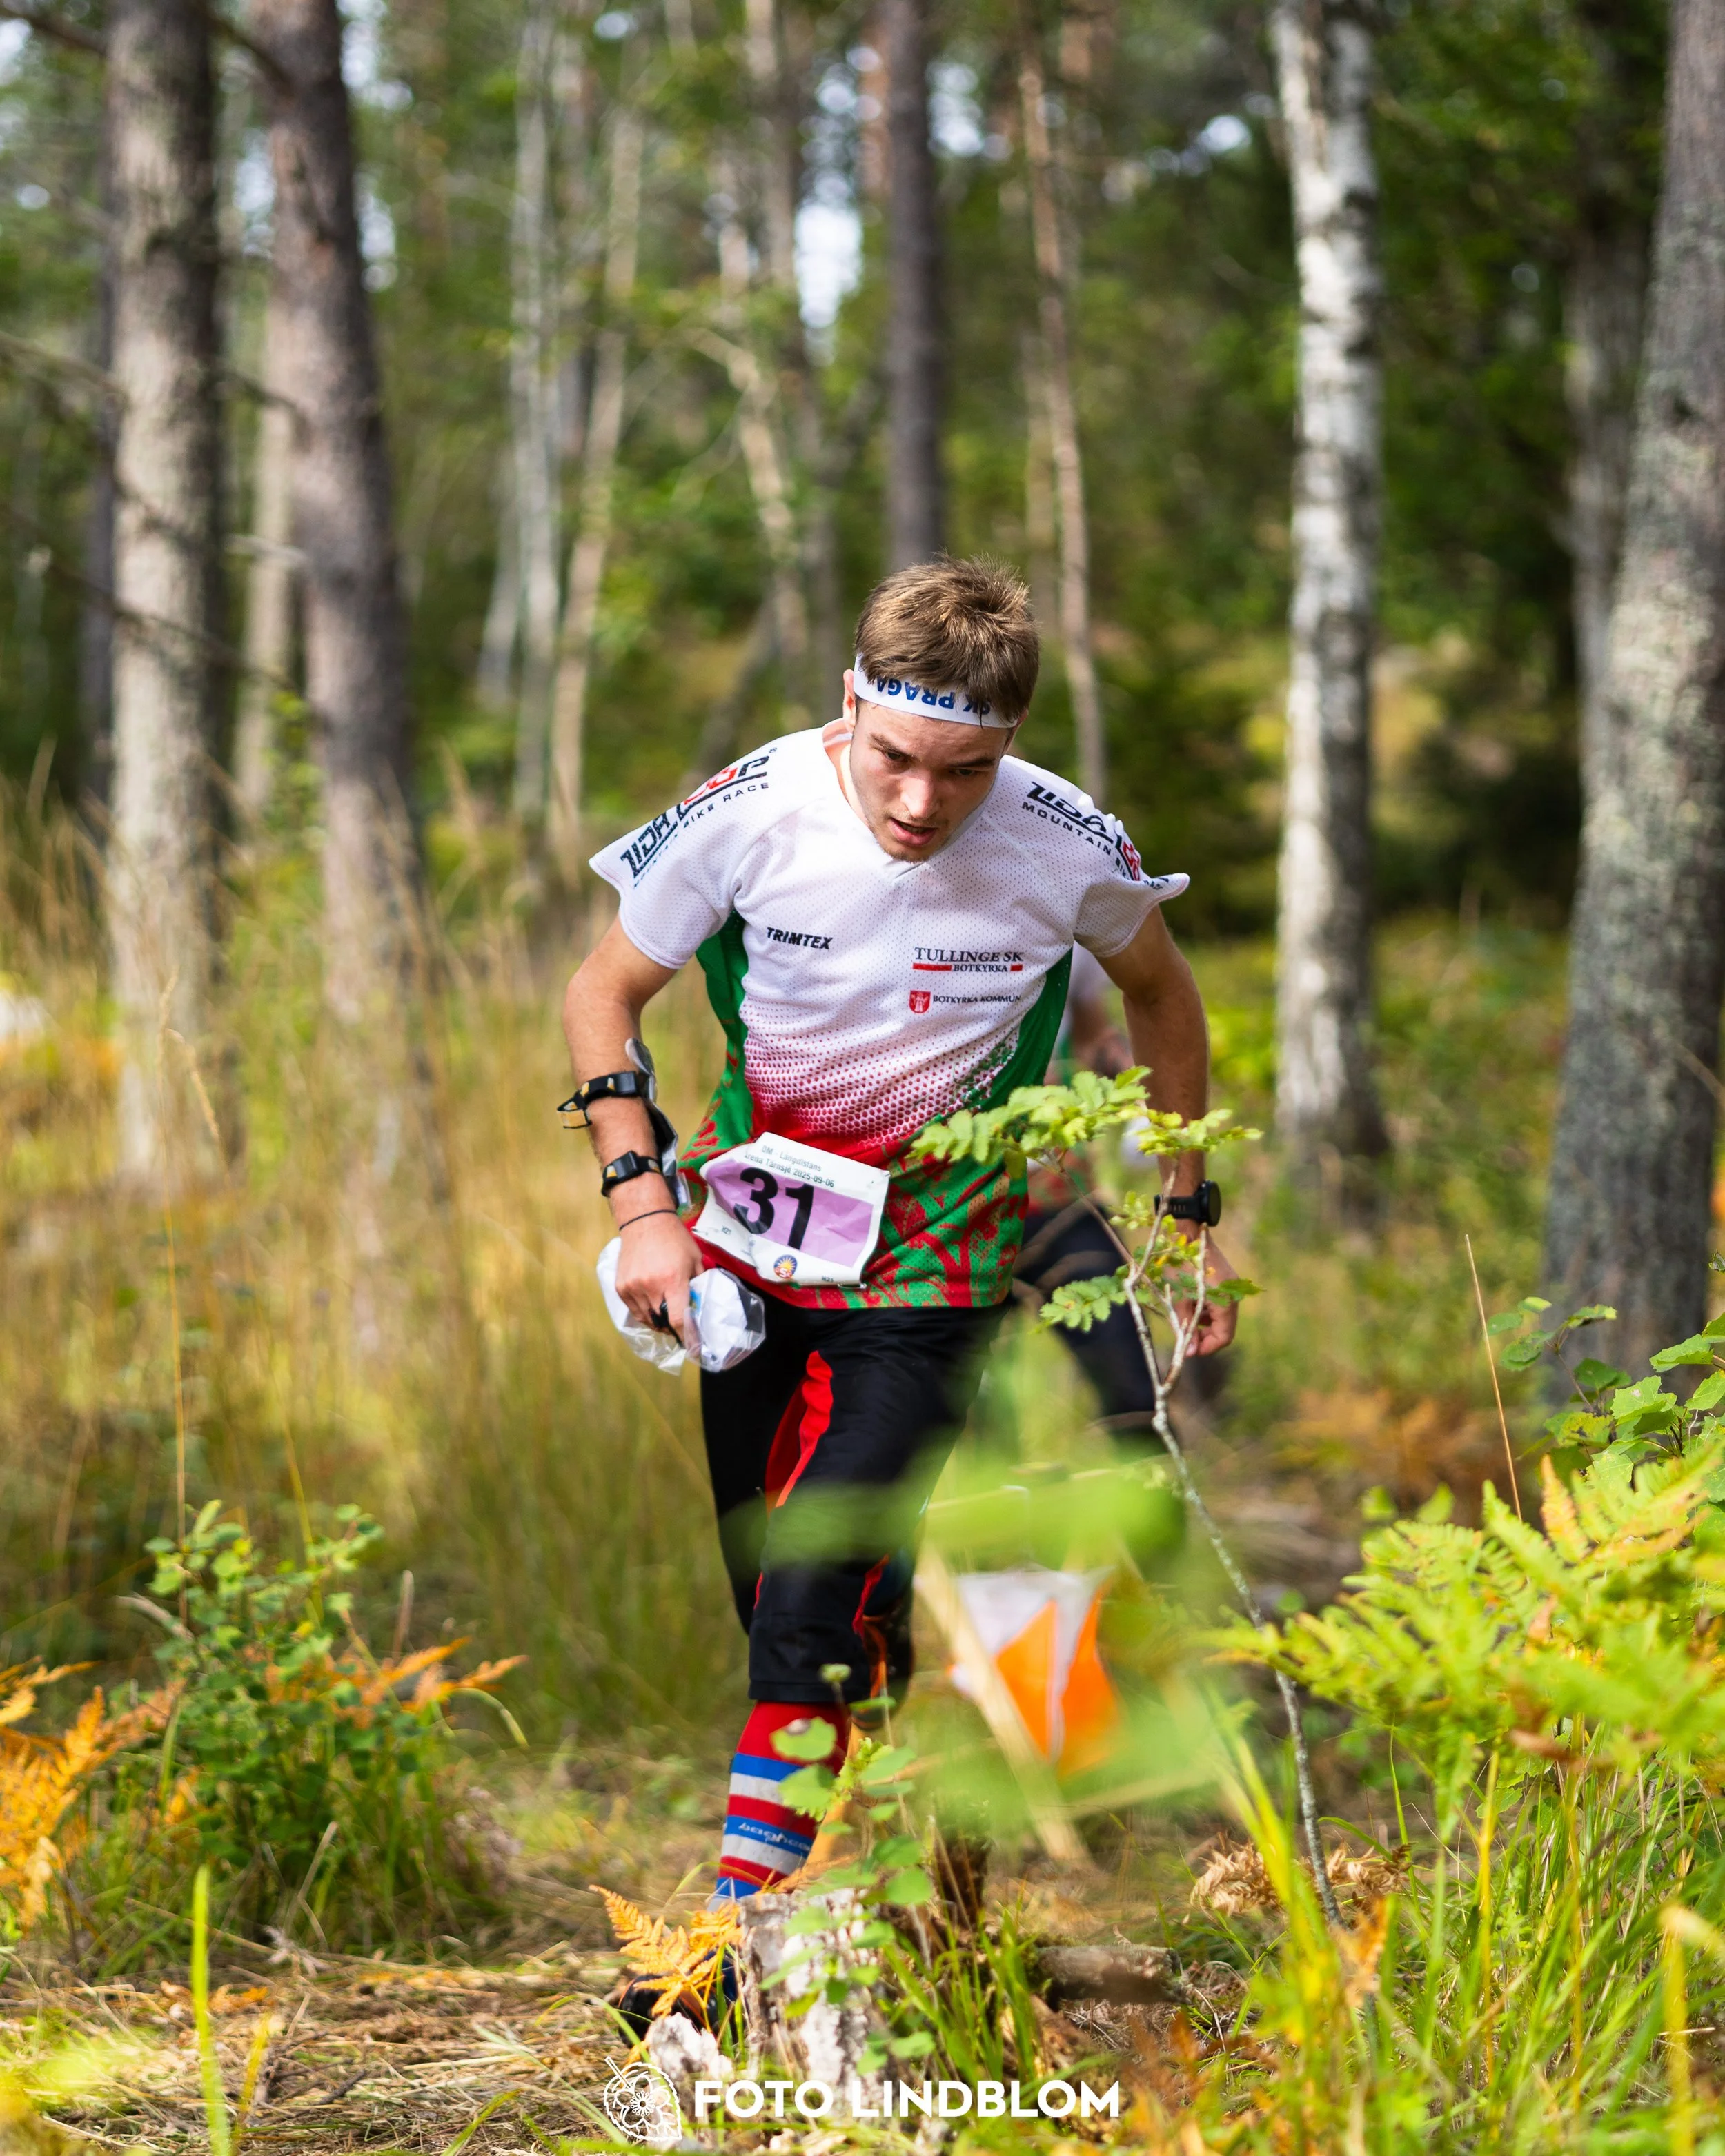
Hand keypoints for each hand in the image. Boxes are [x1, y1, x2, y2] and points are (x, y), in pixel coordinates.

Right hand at [613, 1210, 702, 1343]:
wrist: (644, 1221)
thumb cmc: (675, 1239)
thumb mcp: (695, 1259)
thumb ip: (698, 1283)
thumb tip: (699, 1305)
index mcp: (673, 1280)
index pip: (678, 1319)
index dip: (687, 1336)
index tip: (693, 1344)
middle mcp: (651, 1287)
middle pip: (662, 1323)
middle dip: (673, 1329)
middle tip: (680, 1328)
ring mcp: (633, 1288)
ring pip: (647, 1319)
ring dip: (658, 1322)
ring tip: (666, 1318)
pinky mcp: (621, 1287)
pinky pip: (634, 1311)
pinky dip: (645, 1314)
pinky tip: (652, 1308)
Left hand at [1173, 1231, 1238, 1357]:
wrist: (1186, 1232)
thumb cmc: (1179, 1265)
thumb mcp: (1178, 1298)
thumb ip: (1185, 1326)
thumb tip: (1189, 1351)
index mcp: (1224, 1302)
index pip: (1224, 1337)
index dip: (1207, 1347)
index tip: (1190, 1349)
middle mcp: (1233, 1295)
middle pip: (1224, 1328)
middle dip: (1204, 1335)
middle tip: (1184, 1335)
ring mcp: (1231, 1286)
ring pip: (1221, 1316)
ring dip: (1204, 1322)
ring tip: (1184, 1317)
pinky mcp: (1225, 1279)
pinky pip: (1219, 1302)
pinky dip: (1206, 1309)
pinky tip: (1190, 1304)